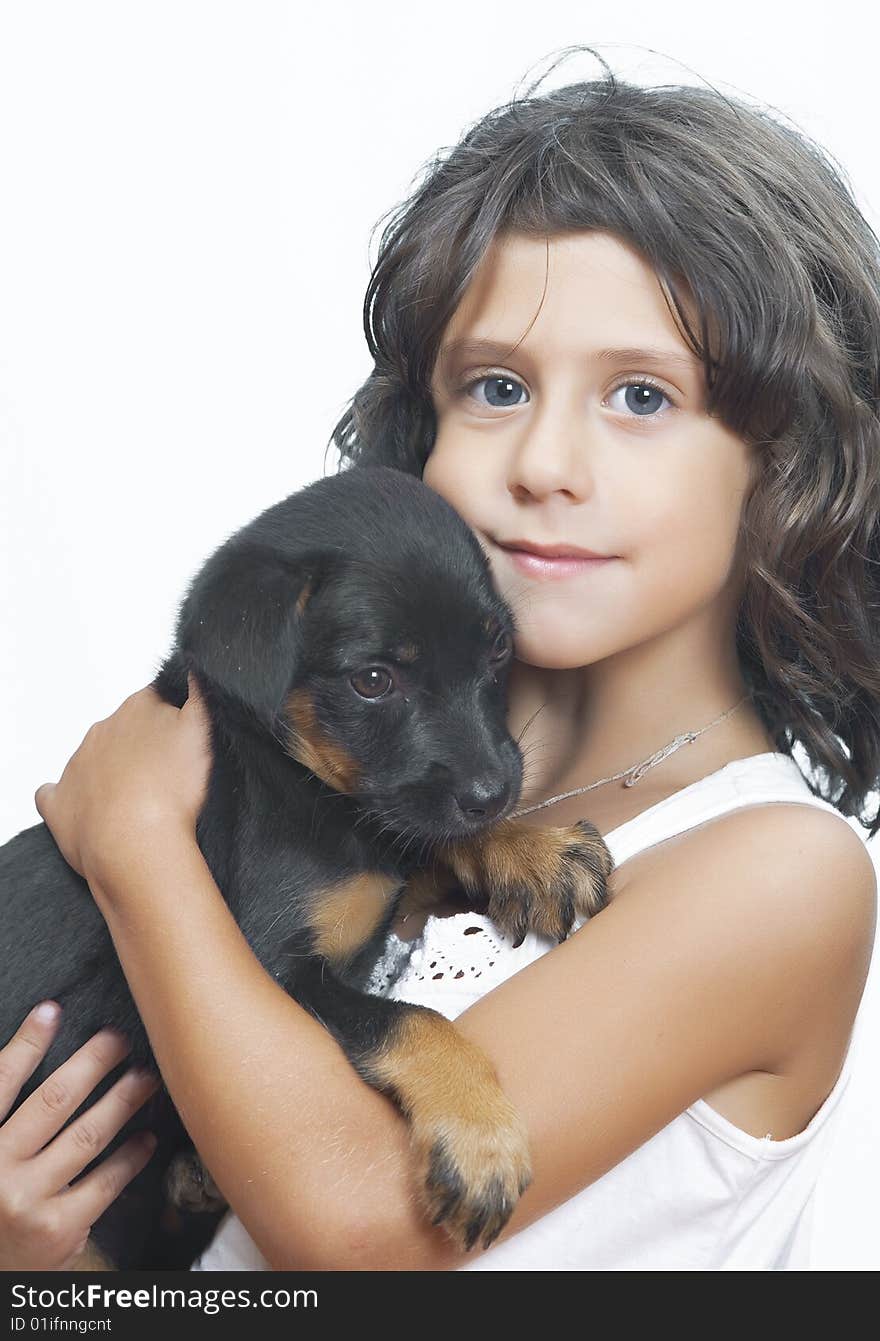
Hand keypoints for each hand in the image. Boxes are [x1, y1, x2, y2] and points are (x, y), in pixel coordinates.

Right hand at [0, 1002, 159, 1269]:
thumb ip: (4, 1120)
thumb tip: (35, 1058)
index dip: (27, 1044)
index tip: (52, 1010)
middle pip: (53, 1101)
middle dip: (92, 1062)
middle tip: (119, 1038)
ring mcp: (27, 1201)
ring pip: (88, 1135)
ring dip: (123, 1100)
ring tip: (146, 1077)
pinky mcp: (57, 1229)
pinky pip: (105, 1181)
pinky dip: (132, 1155)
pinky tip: (147, 1137)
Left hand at [34, 676, 211, 890]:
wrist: (136, 842)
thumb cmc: (173, 790)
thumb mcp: (203, 730)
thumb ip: (201, 695)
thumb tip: (195, 670)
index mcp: (137, 709)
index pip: (155, 699)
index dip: (173, 720)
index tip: (185, 741)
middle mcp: (102, 730)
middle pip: (125, 729)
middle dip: (143, 746)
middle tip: (168, 775)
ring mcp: (77, 765)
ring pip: (95, 760)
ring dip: (114, 773)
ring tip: (141, 802)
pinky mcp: (59, 802)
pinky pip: (57, 794)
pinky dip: (69, 798)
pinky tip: (87, 809)